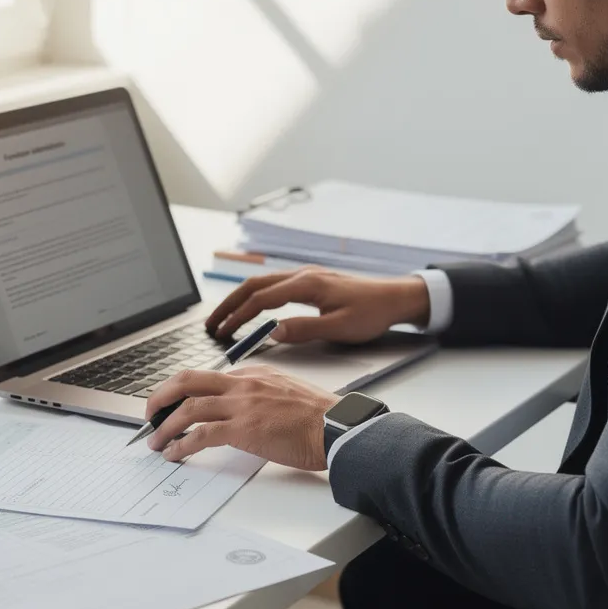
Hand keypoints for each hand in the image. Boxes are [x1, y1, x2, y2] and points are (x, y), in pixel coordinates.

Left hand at [145, 364, 338, 469]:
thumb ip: (261, 394)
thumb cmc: (321, 417)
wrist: (339, 427)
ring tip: (155, 441)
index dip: (183, 392)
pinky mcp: (244, 429)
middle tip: (150, 414)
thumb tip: (242, 410)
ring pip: (188, 408)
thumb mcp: (287, 391)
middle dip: (161, 397)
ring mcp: (242, 405)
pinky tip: (174, 453)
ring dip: (165, 427)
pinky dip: (181, 444)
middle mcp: (243, 384)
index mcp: (253, 374)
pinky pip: (201, 435)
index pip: (207, 377)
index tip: (173, 405)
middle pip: (187, 381)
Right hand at [206, 267, 430, 343]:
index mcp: (307, 285)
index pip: (261, 299)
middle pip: (253, 285)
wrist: (396, 297)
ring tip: (223, 318)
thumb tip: (272, 331)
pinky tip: (250, 309)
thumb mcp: (340, 328)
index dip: (238, 316)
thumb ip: (304, 329)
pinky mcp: (310, 281)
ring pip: (261, 283)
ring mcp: (305, 276)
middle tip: (210, 324)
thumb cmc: (372, 313)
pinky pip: (273, 285)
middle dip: (228, 304)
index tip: (222, 332)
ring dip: (239, 299)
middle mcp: (302, 275)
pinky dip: (254, 296)